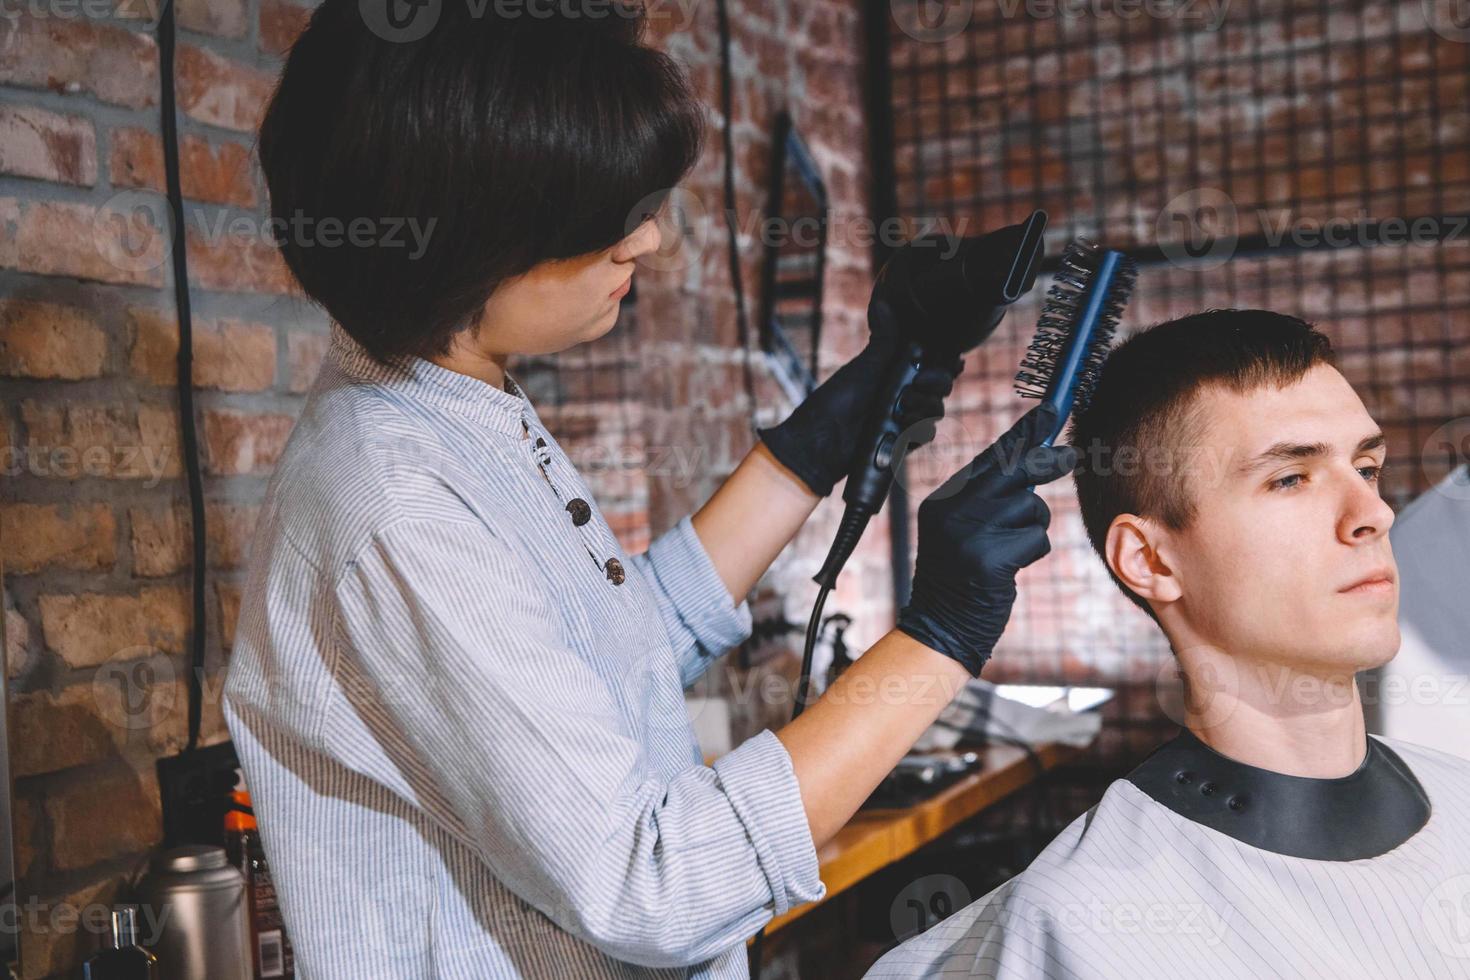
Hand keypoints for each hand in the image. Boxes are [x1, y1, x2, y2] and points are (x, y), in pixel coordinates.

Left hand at [756, 299, 960, 497]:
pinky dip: (920, 426)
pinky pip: (927, 433)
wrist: (825, 439)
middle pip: (941, 384)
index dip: (946, 360)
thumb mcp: (866, 365)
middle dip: (937, 380)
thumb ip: (884, 338)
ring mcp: (905, 417)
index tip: (950, 358)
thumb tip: (882, 303)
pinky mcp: (904, 440)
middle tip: (919, 381)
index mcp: (897, 371)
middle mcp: (905, 393)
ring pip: (936, 408)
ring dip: (926, 404)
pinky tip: (904, 423)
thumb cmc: (839, 398)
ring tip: (904, 404)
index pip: (932, 362)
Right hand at [895, 402, 1077, 675]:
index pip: (989, 458)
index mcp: (942, 501)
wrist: (940, 628)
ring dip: (1032, 528)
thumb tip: (1038, 459)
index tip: (1049, 412)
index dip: (1022, 434)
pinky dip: (1032, 552)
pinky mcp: (988, 559)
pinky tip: (1010, 569)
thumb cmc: (961, 580)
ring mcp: (968, 534)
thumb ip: (990, 498)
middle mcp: (951, 511)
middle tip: (1070, 454)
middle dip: (1045, 460)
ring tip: (1010, 551)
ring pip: (1030, 508)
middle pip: (1012, 470)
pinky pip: (1035, 539)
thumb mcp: (965, 530)